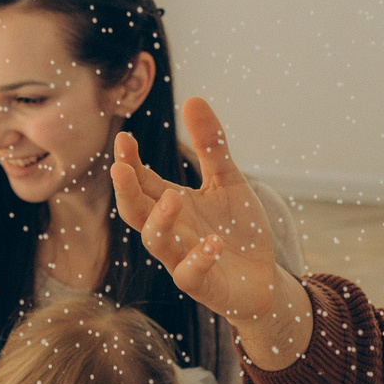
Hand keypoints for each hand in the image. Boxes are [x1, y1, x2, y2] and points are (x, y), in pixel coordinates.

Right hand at [112, 98, 314, 368]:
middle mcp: (171, 231)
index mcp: (170, 204)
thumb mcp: (228, 181)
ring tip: (172, 197)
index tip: (124, 138)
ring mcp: (183, 260)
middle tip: (120, 166)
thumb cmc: (237, 231)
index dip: (129, 162)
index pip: (140, 181)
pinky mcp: (204, 285)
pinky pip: (191, 275)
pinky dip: (200, 258)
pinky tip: (214, 242)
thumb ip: (211, 145)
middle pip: (136, 211)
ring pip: (158, 243)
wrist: (262, 280)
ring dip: (161, 221)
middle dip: (126, 190)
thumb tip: (193, 97)